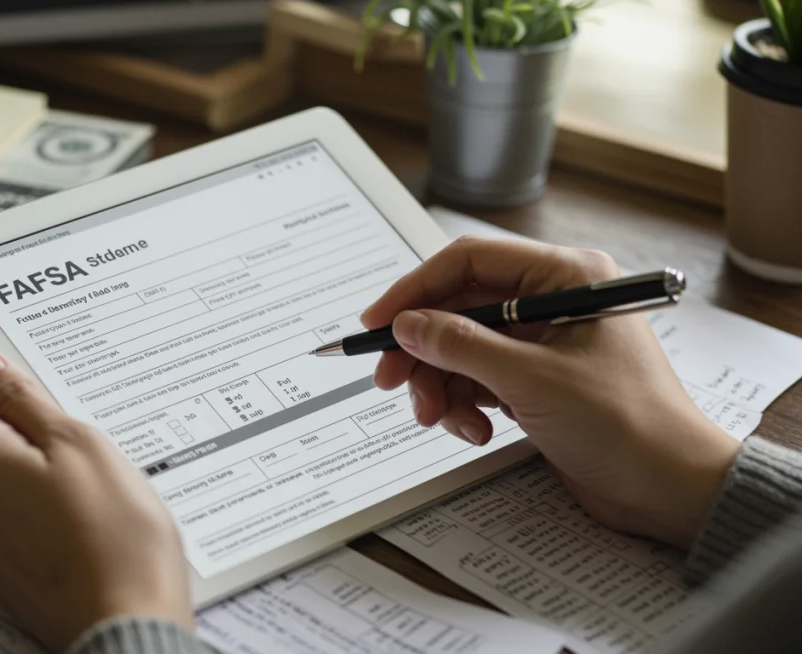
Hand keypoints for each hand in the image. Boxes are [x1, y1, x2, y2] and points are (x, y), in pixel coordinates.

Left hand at [0, 345, 192, 650]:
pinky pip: (8, 516)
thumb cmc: (114, 542)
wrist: (126, 628)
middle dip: (15, 421)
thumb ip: (22, 399)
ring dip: (31, 466)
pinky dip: (37, 505)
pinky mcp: (1, 570)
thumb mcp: (77, 443)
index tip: (7, 364)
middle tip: (74, 432)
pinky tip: (82, 517)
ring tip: (89, 483)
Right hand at [361, 236, 738, 548]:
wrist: (670, 489)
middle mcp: (552, 300)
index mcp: (565, 276)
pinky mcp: (537, 380)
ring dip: (442, 385)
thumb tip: (407, 325)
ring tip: (442, 419)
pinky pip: (479, 379)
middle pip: (459, 309)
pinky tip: (477, 430)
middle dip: (423, 350)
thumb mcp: (532, 380)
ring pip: (462, 349)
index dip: (415, 290)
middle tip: (391, 381)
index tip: (377, 323)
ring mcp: (543, 343)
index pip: (469, 262)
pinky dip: (466, 404)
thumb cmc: (629, 424)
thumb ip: (462, 346)